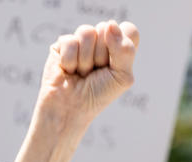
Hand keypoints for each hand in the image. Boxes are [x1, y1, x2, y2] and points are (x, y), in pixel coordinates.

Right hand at [9, 20, 139, 161]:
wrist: (71, 107)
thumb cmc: (99, 95)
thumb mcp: (122, 77)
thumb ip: (124, 50)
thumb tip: (110, 24)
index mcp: (121, 48)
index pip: (129, 30)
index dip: (123, 43)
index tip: (116, 62)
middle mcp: (103, 41)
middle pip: (106, 29)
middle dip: (102, 56)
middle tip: (96, 72)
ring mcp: (82, 41)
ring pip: (87, 32)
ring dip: (85, 59)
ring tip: (82, 72)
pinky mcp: (63, 44)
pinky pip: (70, 41)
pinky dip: (70, 61)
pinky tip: (69, 71)